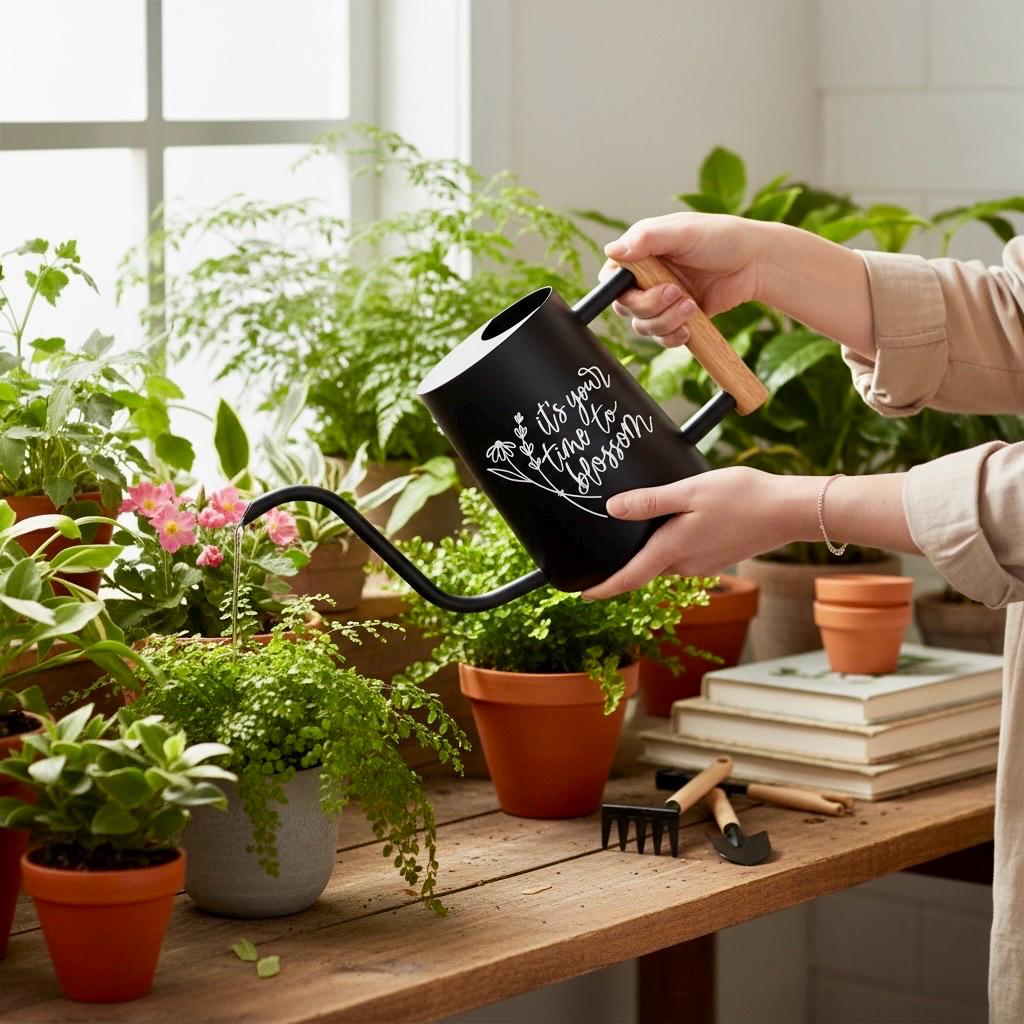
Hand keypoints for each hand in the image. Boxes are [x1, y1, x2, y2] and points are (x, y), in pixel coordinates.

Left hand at [581, 467, 816, 599]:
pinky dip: (671, 545)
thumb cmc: (742, 496)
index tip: (582, 595)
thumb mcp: (690, 491)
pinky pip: (683, 555)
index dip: (603, 588)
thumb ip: (650, 501)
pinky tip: (675, 524)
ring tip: (639, 528)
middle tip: (605, 546)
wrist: (789, 511)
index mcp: (673, 549)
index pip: (629, 578)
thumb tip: (613, 510)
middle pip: (645, 568)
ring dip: (651, 550)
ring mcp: (703, 564)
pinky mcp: (716, 558)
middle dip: (625, 562)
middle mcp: (686, 565)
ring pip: (665, 560)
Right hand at [602, 213, 771, 347]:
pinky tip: (690, 326)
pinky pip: (662, 338)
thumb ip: (646, 239)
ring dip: (665, 321)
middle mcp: (648, 277)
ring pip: (643, 325)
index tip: (637, 288)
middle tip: (676, 292)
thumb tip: (611, 250)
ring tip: (690, 306)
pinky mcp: (677, 318)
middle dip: (649, 305)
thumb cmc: (723, 238)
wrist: (757, 264)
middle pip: (625, 306)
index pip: (611, 277)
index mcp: (643, 251)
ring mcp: (662, 300)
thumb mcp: (683, 231)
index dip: (618, 288)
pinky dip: (673, 336)